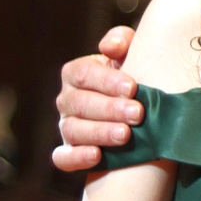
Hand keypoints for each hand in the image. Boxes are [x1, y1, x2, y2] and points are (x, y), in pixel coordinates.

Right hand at [53, 28, 141, 171]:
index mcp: (77, 74)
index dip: (106, 80)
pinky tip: (97, 156)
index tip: (132, 87)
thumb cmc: (133, 79)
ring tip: (126, 135)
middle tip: (137, 114)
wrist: (137, 113)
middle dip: (109, 109)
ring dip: (99, 133)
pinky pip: (63, 158)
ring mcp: (67, 127)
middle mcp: (68, 100)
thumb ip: (121, 42)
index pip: (83, 73)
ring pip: (73, 130)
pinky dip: (76, 158)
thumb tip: (111, 46)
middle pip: (80, 103)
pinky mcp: (69, 153)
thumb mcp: (130, 54)